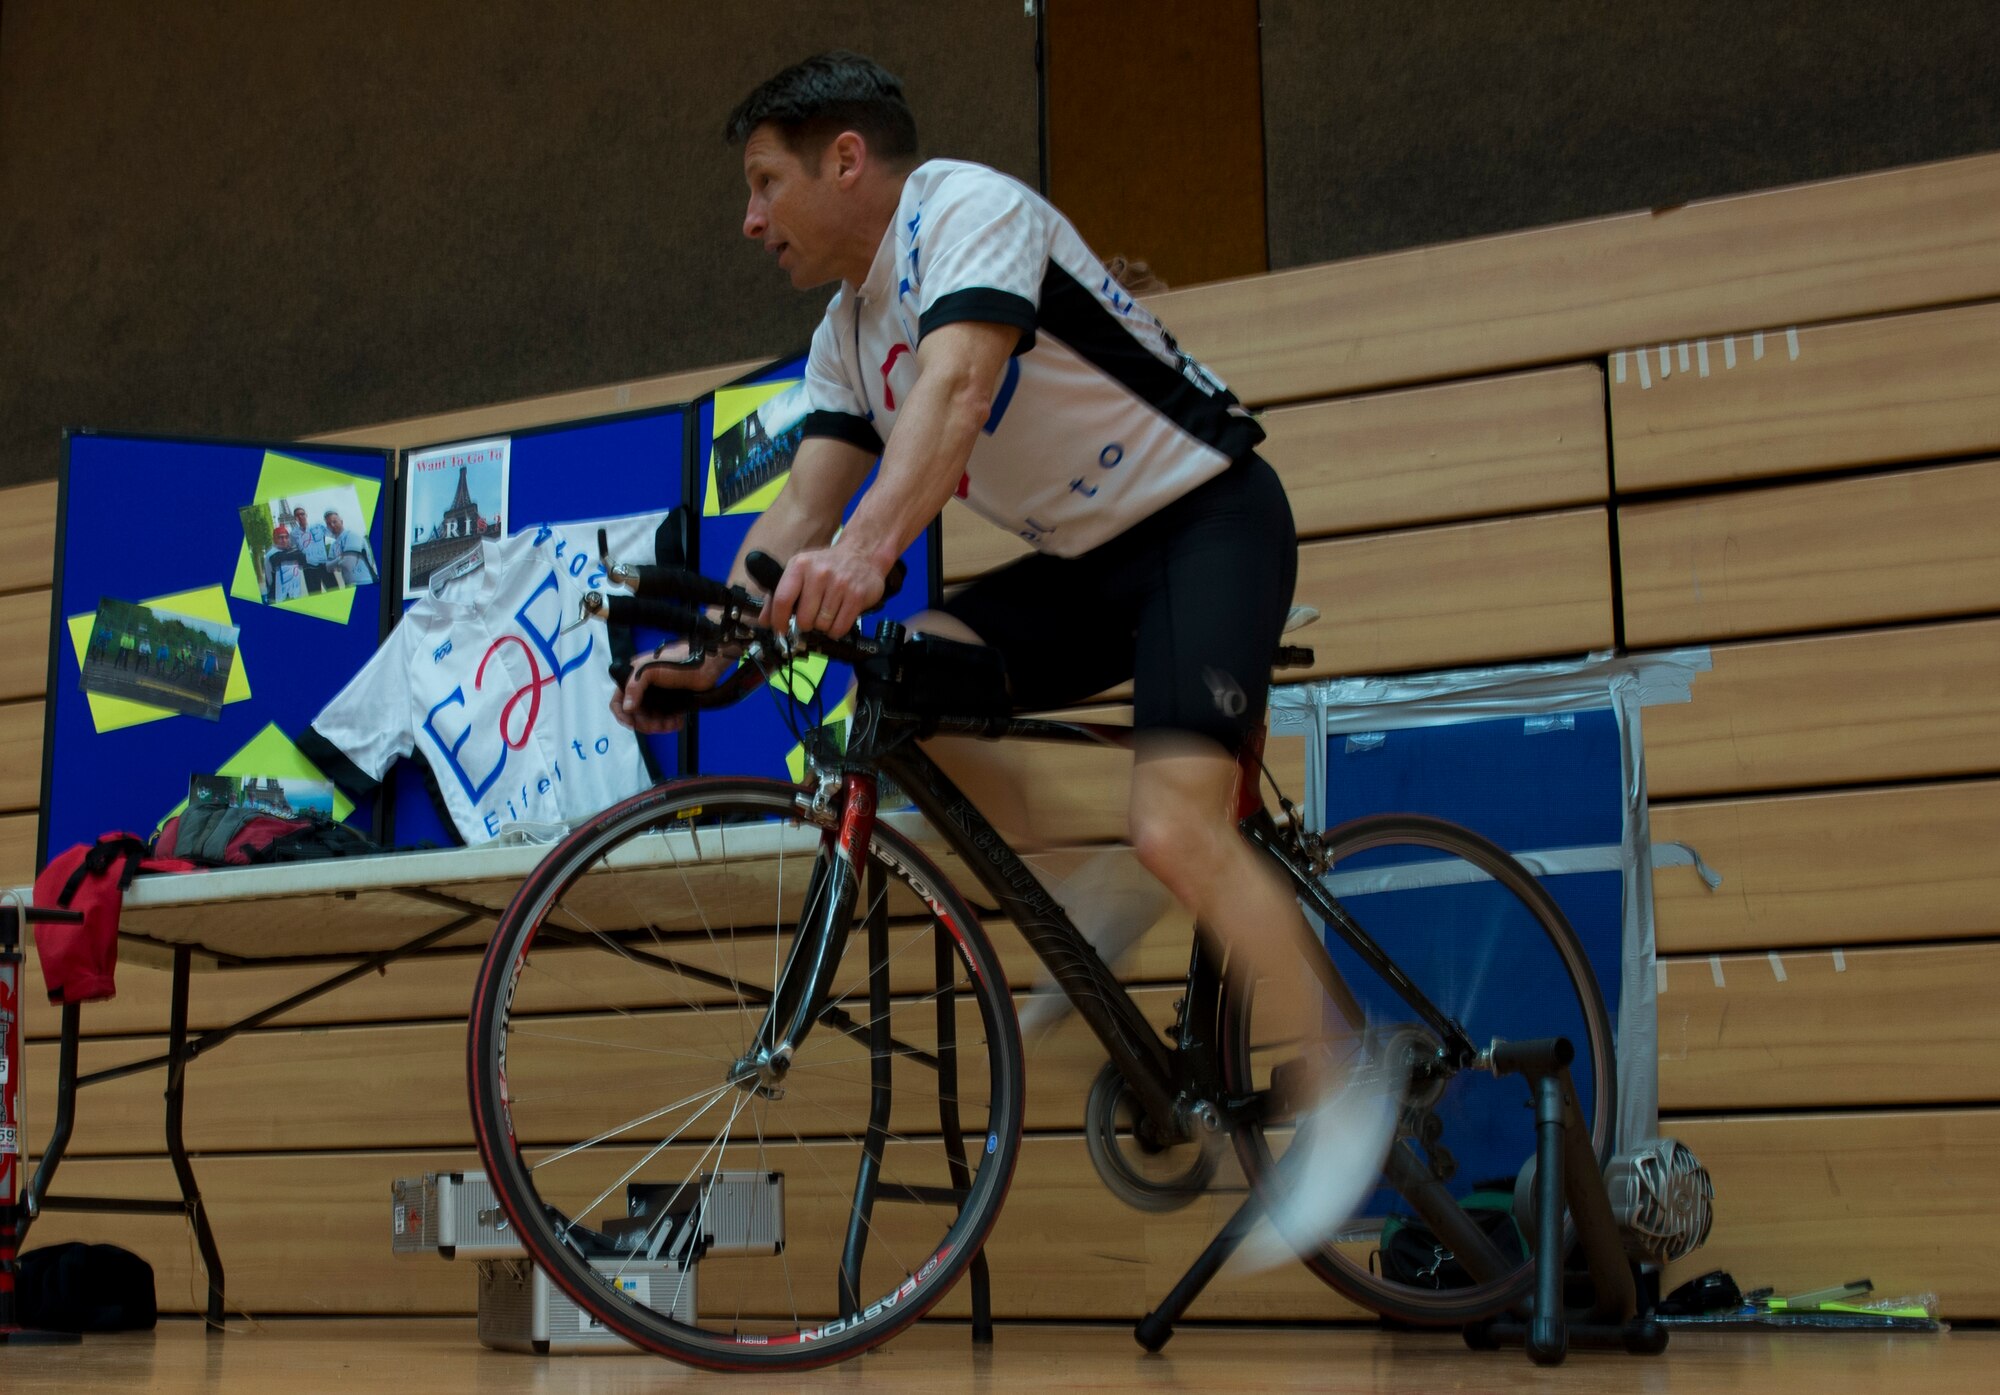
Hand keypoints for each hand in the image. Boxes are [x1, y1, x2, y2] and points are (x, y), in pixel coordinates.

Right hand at [611, 640, 729, 734]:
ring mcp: (657, 696)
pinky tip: (676, 723)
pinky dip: (669, 724)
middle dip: (645, 723)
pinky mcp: (672, 703)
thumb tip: (627, 708)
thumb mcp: (649, 669)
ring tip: (670, 725)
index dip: (622, 714)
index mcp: (634, 678)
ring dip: (658, 725)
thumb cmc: (676, 661)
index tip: (632, 724)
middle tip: (657, 726)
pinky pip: (665, 719)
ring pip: (651, 719)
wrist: (705, 664)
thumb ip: (634, 686)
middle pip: (636, 714)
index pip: (619, 699)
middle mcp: (643, 689)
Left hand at [768, 547, 884, 636]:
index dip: (778, 621)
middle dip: (806, 624)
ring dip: (823, 626)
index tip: (780, 630)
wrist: (862, 553)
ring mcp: (839, 584)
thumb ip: (779, 595)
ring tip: (827, 613)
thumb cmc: (827, 566)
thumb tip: (765, 621)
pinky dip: (837, 630)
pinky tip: (838, 618)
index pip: (782, 600)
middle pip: (804, 619)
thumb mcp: (800, 572)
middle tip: (812, 617)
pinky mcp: (856, 596)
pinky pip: (840, 628)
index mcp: (799, 565)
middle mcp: (819, 573)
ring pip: (822, 625)